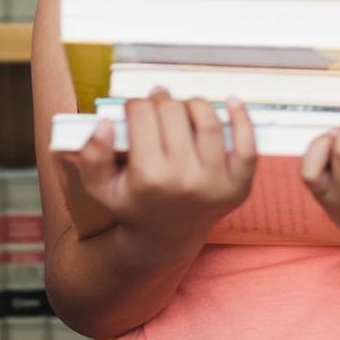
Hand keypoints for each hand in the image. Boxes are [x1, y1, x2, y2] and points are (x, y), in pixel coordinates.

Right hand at [59, 89, 257, 262]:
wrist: (164, 238)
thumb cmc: (131, 204)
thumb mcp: (99, 187)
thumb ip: (91, 155)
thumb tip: (105, 123)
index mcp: (148, 177)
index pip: (142, 115)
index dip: (135, 104)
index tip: (134, 109)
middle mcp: (184, 180)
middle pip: (173, 112)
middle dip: (161, 100)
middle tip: (157, 104)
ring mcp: (215, 184)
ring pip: (208, 121)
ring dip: (193, 103)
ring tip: (183, 106)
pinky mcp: (239, 187)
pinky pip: (248, 146)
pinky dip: (242, 119)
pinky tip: (232, 101)